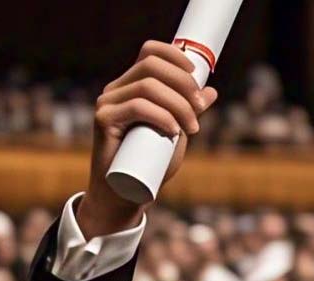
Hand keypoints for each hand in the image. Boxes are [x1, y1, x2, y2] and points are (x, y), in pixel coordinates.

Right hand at [78, 39, 219, 236]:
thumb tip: (211, 92)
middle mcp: (117, 89)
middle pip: (152, 65)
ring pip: (148, 86)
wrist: (126, 195)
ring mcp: (107, 102)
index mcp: (133, 85)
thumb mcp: (177, 132)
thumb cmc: (151, 164)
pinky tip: (173, 131)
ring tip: (192, 129)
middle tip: (199, 109)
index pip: (151, 52)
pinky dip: (161, 116)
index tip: (197, 78)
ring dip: (178, 105)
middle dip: (183, 84)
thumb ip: (190, 111)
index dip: (176, 56)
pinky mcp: (102, 119)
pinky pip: (137, 106)